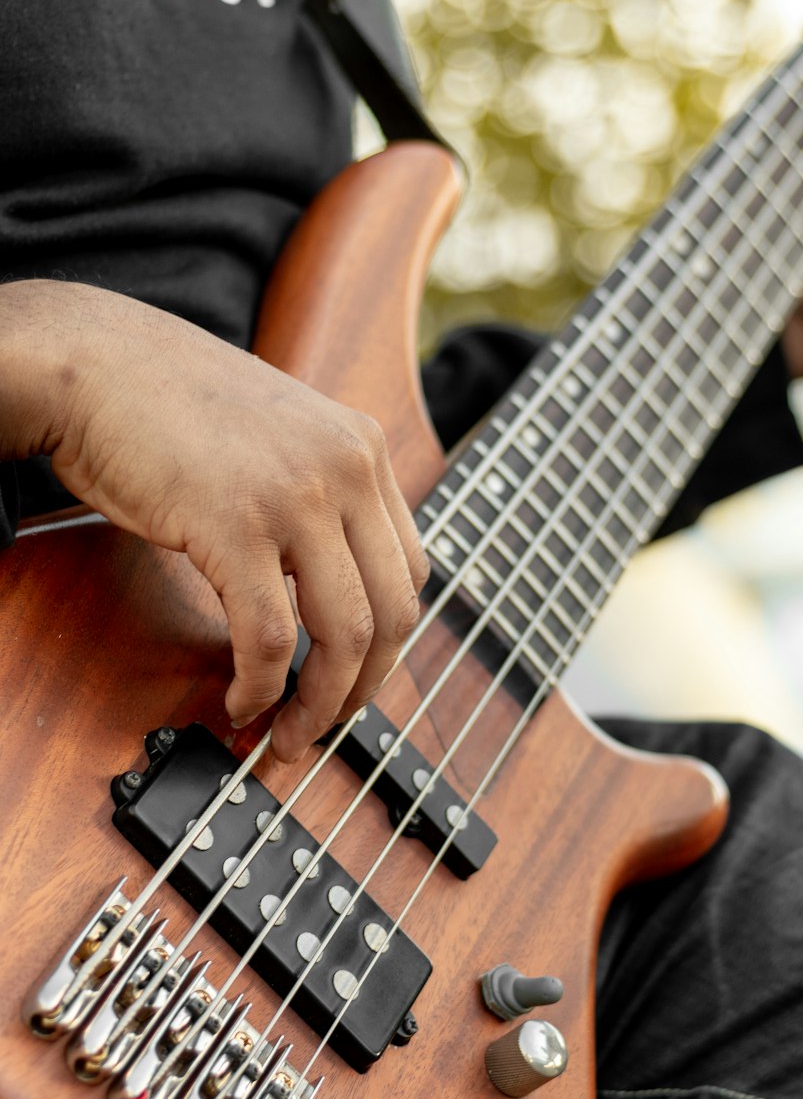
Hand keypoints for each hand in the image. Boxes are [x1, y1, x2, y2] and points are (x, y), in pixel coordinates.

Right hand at [1, 281, 427, 762]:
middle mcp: (348, 468)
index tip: (354, 681)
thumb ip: (321, 499)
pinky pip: (271, 635)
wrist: (95, 364)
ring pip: (346, 633)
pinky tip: (241, 701)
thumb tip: (330, 600)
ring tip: (285, 734)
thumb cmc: (171, 409)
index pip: (411, 570)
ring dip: (319, 704)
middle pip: (394, 611)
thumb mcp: (282, 440)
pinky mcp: (237, 524)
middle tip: (323, 727)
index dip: (388, 644)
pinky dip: (262, 686)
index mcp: (365, 448)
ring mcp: (297, 495)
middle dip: (362, 689)